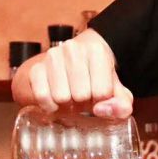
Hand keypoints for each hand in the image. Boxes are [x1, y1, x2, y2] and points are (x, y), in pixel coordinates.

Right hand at [14, 29, 133, 117]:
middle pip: (81, 95)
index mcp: (97, 51)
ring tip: (70, 97)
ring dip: (66, 105)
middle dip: (83, 103)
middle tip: (82, 96)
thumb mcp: (117, 94)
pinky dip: (49, 106)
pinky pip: (42, 96)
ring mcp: (52, 56)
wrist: (74, 66)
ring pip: (61, 97)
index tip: (98, 93)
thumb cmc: (97, 81)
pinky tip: (56, 102)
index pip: (102, 92)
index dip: (100, 100)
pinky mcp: (36, 68)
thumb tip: (101, 109)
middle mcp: (73, 48)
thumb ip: (121, 105)